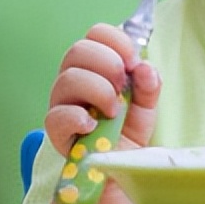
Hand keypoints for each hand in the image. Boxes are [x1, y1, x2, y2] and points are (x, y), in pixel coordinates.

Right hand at [41, 23, 161, 203]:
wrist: (117, 170)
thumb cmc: (127, 131)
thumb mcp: (146, 105)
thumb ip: (149, 84)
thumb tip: (144, 66)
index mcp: (96, 66)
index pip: (96, 33)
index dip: (115, 40)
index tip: (133, 61)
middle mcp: (74, 79)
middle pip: (78, 50)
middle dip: (107, 63)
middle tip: (122, 84)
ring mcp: (62, 103)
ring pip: (67, 79)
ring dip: (97, 90)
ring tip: (113, 110)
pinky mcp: (56, 130)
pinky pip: (57, 115)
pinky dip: (78, 116)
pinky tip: (93, 124)